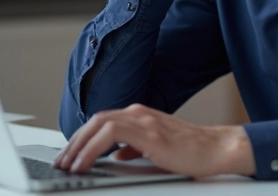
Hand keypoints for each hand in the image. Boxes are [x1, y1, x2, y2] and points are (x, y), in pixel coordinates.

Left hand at [53, 104, 254, 177]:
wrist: (216, 149)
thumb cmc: (192, 151)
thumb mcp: (156, 149)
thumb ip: (135, 149)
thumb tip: (117, 156)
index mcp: (139, 116)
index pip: (101, 122)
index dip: (81, 138)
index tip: (68, 154)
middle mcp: (139, 114)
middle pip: (95, 121)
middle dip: (73, 142)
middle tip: (61, 161)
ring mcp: (144, 121)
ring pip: (99, 124)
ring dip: (78, 145)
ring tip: (68, 163)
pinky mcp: (150, 133)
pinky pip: (111, 135)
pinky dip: (92, 148)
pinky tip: (85, 162)